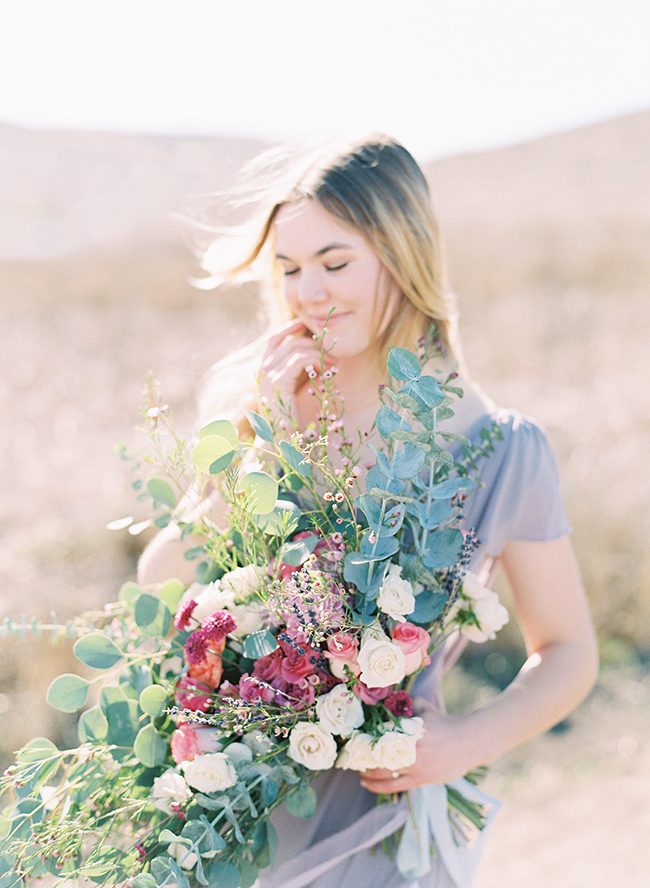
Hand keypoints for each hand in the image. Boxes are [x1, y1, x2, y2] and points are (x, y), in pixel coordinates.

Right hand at [259, 320, 325, 423]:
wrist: (283, 441)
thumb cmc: (293, 418)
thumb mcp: (296, 389)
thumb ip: (300, 371)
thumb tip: (316, 352)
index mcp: (265, 371)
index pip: (274, 340)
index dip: (290, 328)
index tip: (309, 326)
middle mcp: (263, 371)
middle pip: (288, 340)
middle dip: (313, 341)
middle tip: (333, 352)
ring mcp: (268, 376)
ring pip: (295, 347)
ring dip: (319, 352)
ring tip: (334, 364)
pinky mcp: (278, 383)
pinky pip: (300, 359)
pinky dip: (316, 361)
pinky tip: (326, 371)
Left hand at [360, 698, 478, 793]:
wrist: (469, 742)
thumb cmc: (445, 723)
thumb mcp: (424, 708)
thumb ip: (406, 704)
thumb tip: (388, 698)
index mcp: (410, 733)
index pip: (381, 740)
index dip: (365, 744)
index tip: (354, 744)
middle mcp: (412, 753)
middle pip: (380, 760)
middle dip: (364, 762)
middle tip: (353, 760)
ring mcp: (417, 769)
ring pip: (386, 777)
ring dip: (370, 777)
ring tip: (360, 775)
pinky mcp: (422, 780)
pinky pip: (397, 786)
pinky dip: (380, 787)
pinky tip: (370, 785)